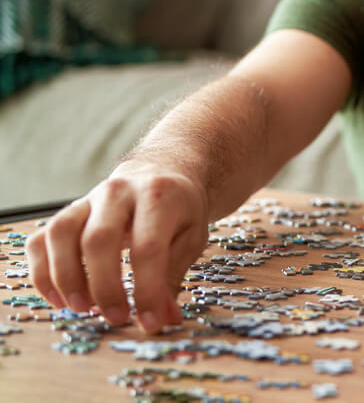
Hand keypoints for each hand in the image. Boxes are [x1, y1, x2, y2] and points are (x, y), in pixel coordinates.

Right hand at [25, 167, 209, 332]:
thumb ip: (174, 276)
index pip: (148, 247)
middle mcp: (119, 192)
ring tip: (82, 308)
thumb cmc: (178, 210)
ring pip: (61, 234)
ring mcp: (88, 199)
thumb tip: (165, 319)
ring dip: (66, 278)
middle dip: (104, 286)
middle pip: (99, 239)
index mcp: (159, 196)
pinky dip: (42, 273)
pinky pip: (40, 240)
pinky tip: (59, 299)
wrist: (160, 172)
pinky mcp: (67, 211)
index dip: (147, 290)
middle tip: (116, 317)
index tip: (149, 322)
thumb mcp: (191, 238)